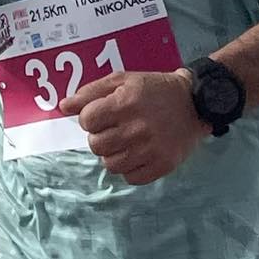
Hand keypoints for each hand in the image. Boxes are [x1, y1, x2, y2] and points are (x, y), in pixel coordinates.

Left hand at [60, 69, 205, 183]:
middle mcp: (138, 128)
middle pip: (95, 145)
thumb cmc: (153, 90)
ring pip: (110, 164)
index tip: (103, 115)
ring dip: (114, 154)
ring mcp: (151, 149)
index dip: (91, 118)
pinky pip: (130, 177)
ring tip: (127, 142)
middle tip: (116, 129)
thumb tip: (63, 107)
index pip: (87, 121)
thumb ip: (90, 92)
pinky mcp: (162, 165)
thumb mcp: (122, 80)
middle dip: (100, 137)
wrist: (195, 103)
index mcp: (126, 103)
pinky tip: (139, 153)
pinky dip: (130, 168)